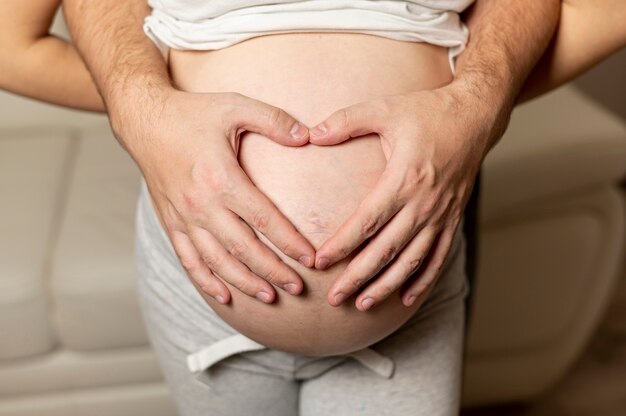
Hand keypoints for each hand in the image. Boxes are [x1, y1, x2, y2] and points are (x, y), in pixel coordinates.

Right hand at [114, 89, 315, 304]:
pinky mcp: (170, 223)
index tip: (311, 259)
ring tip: (270, 296)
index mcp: (221, 178)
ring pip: (217, 261)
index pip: (264, 219)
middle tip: (298, 287)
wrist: (143, 121)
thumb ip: (272, 120)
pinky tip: (224, 295)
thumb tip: (307, 135)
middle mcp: (201, 204)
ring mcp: (184, 217)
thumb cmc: (192, 113)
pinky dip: (206, 281)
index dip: (290, 242)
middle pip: (244, 248)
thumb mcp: (234, 105)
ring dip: (244, 282)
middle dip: (274, 271)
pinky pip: (188, 260)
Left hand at [308, 83, 501, 310]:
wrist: (475, 116)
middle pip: (386, 250)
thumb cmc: (427, 112)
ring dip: (387, 286)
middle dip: (358, 278)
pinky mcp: (452, 218)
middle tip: (333, 298)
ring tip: (362, 305)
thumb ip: (346, 121)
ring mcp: (441, 214)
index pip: (367, 222)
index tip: (320, 262)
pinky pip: (438, 256)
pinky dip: (423, 280)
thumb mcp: (384, 108)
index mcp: (404, 178)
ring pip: (412, 261)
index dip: (342, 245)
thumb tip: (311, 135)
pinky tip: (406, 298)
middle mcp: (424, 203)